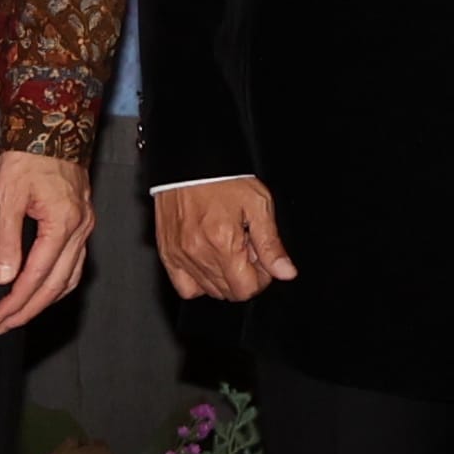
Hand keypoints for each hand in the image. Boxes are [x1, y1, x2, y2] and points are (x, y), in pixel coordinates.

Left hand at [0, 149, 95, 333]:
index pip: (38, 276)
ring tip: (20, 313)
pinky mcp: (83, 220)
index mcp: (63, 223)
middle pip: (57, 284)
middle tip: (4, 324)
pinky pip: (76, 262)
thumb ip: (6, 240)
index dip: (17, 302)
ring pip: (71, 277)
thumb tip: (3, 278)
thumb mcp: (7, 196)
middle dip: (29, 308)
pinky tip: (43, 287)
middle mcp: (81, 228)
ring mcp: (85, 225)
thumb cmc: (27, 155)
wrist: (50, 126)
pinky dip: (59, 281)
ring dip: (45, 300)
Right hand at [152, 177, 295, 302]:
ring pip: (209, 290)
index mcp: (223, 243)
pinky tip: (208, 262)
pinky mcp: (167, 253)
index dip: (260, 278)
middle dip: (243, 276)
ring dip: (223, 276)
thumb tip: (285, 272)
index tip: (260, 259)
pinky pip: (184, 287)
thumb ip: (271, 244)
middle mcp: (199, 253)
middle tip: (244, 249)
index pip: (246, 289)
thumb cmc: (222, 177)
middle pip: (228, 292)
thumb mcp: (258, 205)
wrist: (189, 161)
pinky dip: (198, 282)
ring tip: (226, 249)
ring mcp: (180, 255)